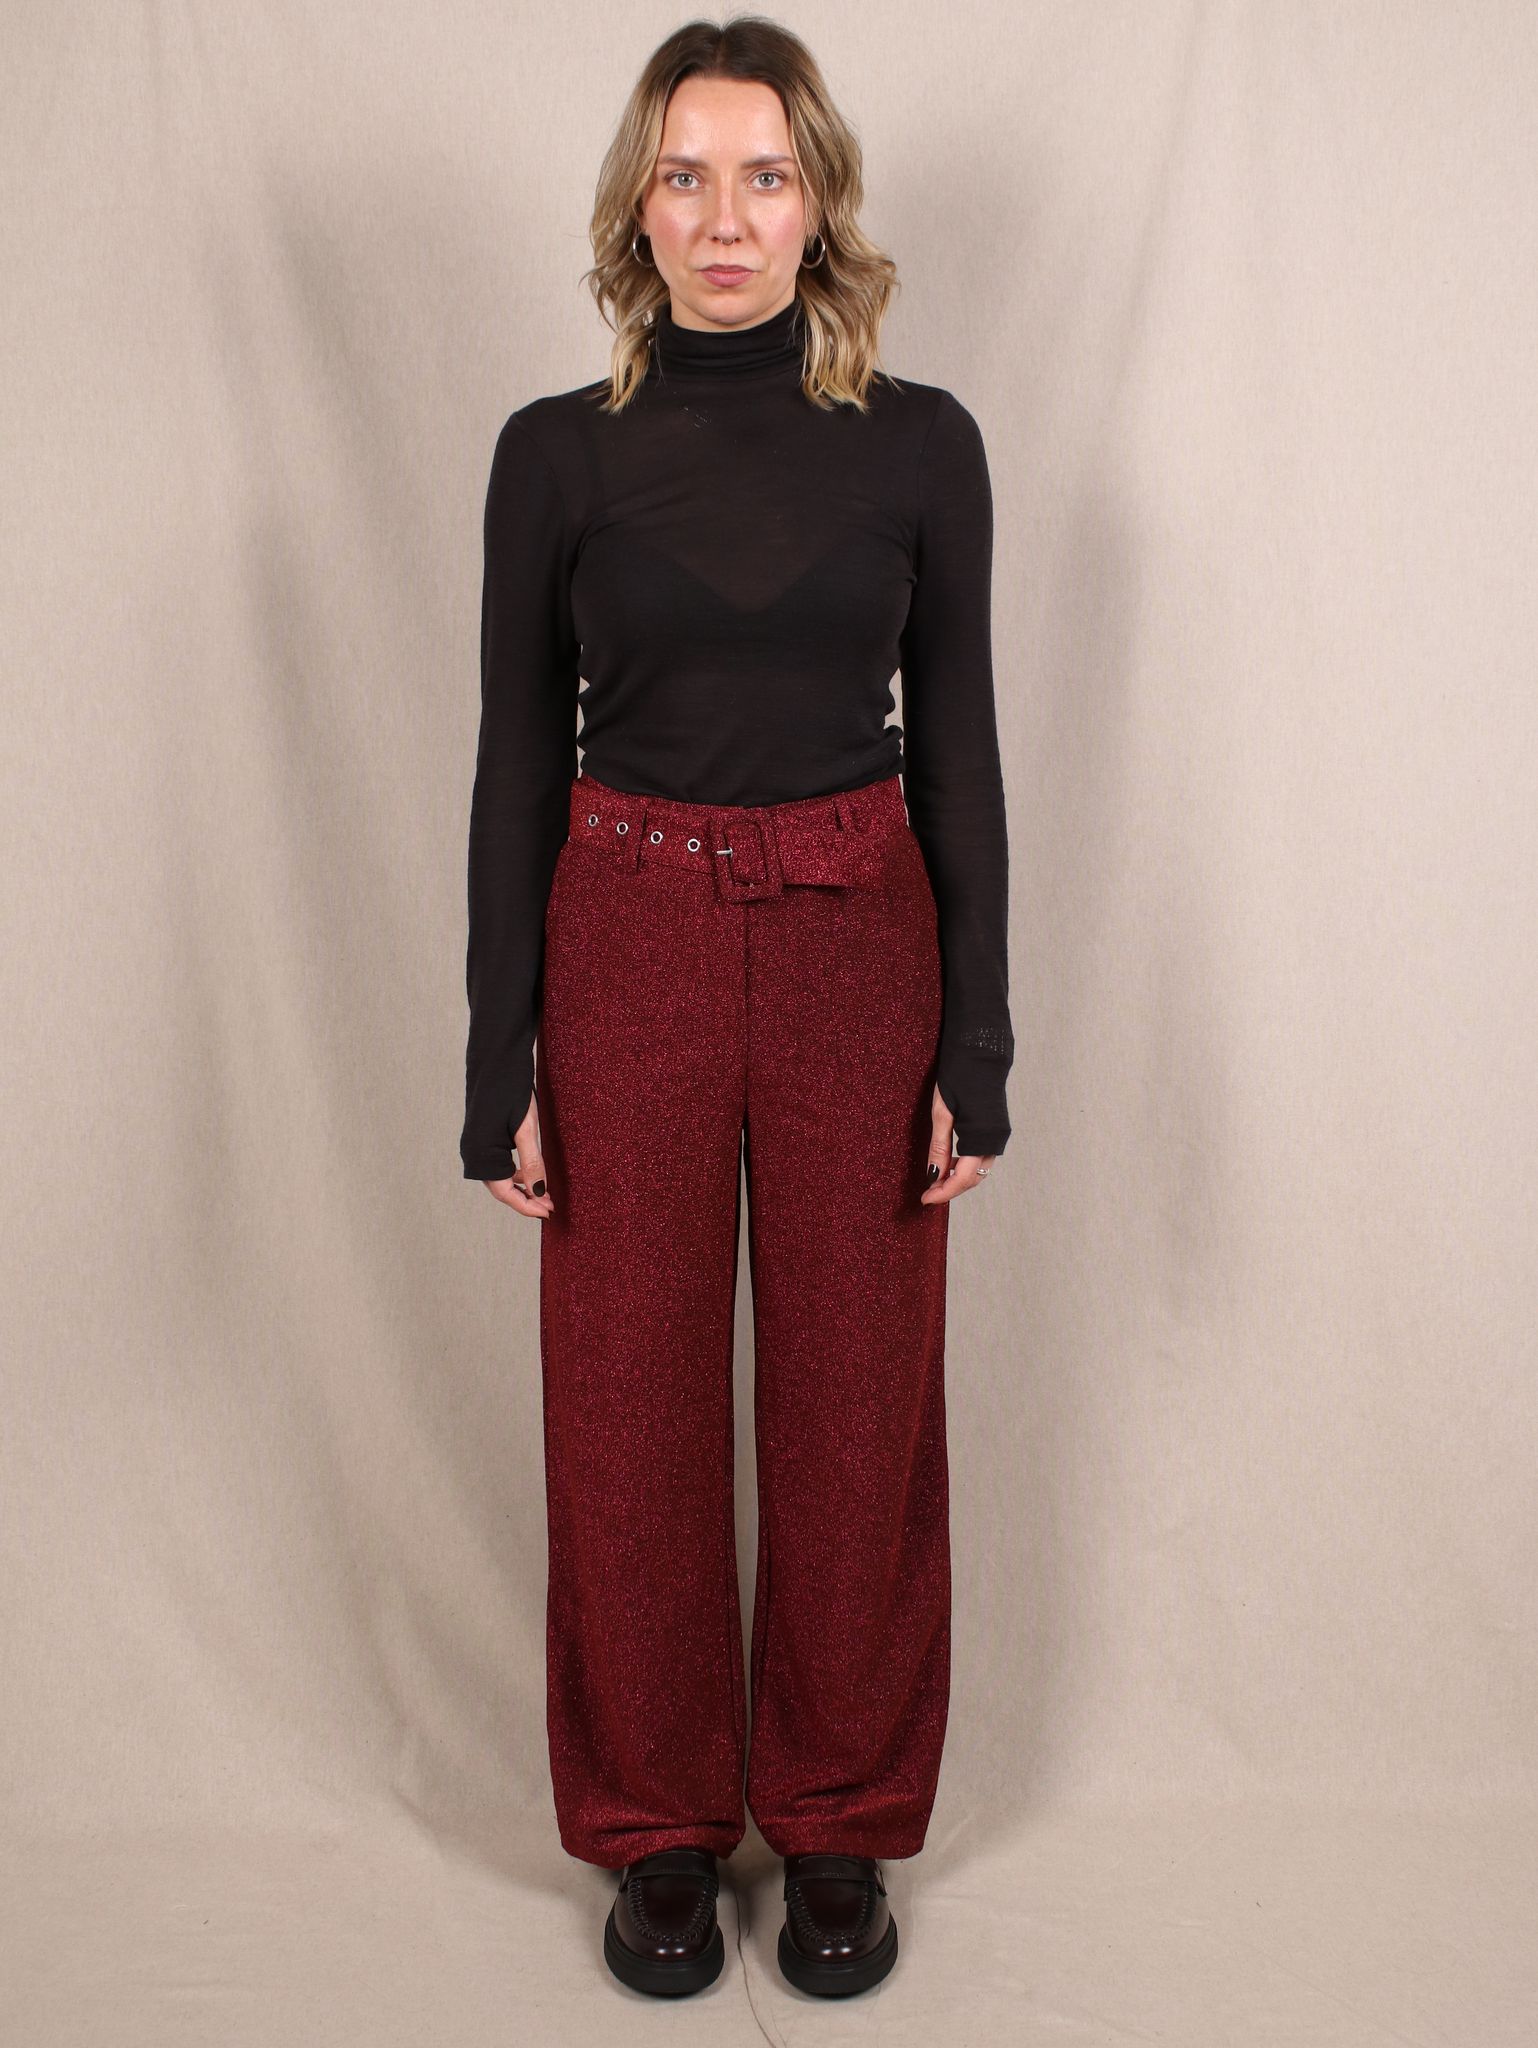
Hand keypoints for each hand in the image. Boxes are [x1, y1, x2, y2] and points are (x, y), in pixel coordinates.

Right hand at [482, 1089, 554, 1217]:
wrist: (496, 1057)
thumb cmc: (511, 1090)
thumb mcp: (526, 1128)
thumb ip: (532, 1162)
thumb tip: (538, 1193)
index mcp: (480, 1153)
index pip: (505, 1193)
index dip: (527, 1206)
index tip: (548, 1213)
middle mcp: (473, 1151)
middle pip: (500, 1187)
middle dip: (525, 1198)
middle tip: (550, 1206)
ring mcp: (475, 1143)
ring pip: (499, 1175)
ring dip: (521, 1185)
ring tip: (544, 1191)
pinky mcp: (481, 1134)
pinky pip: (498, 1162)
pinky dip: (515, 1170)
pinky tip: (530, 1170)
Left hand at [919, 1082, 995, 1203]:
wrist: (981, 1053)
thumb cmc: (959, 1077)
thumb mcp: (942, 1112)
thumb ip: (939, 1147)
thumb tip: (932, 1176)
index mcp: (982, 1137)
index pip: (963, 1179)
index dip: (943, 1193)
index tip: (924, 1200)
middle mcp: (996, 1140)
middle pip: (974, 1179)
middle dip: (950, 1189)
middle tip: (927, 1192)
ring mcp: (999, 1135)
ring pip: (979, 1170)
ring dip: (958, 1178)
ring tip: (935, 1178)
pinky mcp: (997, 1129)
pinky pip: (982, 1158)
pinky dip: (966, 1165)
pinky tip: (950, 1161)